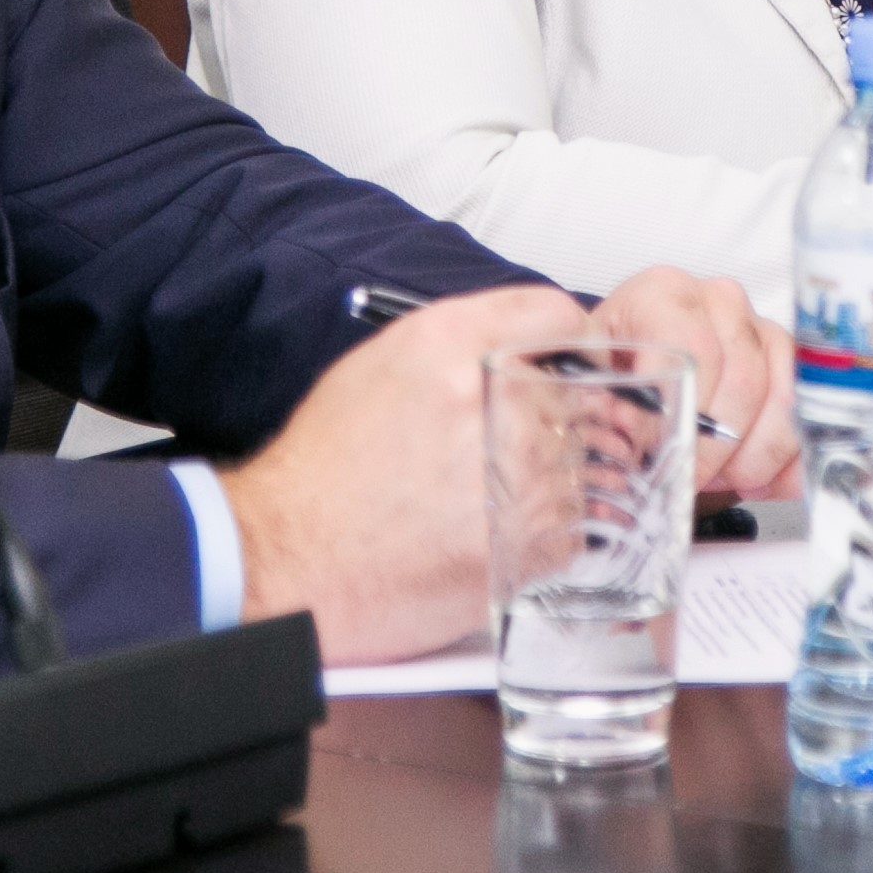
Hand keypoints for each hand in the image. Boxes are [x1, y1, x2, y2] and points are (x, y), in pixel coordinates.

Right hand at [218, 283, 582, 663]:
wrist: (291, 556)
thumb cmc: (326, 466)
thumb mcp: (381, 366)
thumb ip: (462, 342)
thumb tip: (528, 345)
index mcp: (452, 344)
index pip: (556, 315)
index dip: (567, 341)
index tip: (568, 362)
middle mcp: (493, 399)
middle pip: (578, 390)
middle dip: (558, 413)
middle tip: (518, 442)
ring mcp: (518, 473)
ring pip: (582, 461)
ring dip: (552, 475)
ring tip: (492, 494)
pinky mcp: (528, 542)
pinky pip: (574, 524)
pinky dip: (545, 530)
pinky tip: (494, 530)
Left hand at [587, 265, 801, 503]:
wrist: (636, 377)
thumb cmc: (612, 378)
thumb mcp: (585, 378)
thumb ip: (590, 391)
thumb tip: (626, 424)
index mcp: (663, 294)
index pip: (692, 348)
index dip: (684, 413)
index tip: (662, 457)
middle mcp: (719, 302)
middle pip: (744, 379)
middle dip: (718, 448)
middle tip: (692, 481)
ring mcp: (761, 329)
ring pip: (783, 401)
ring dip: (754, 458)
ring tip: (721, 481)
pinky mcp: (792, 364)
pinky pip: (807, 418)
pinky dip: (789, 462)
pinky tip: (760, 483)